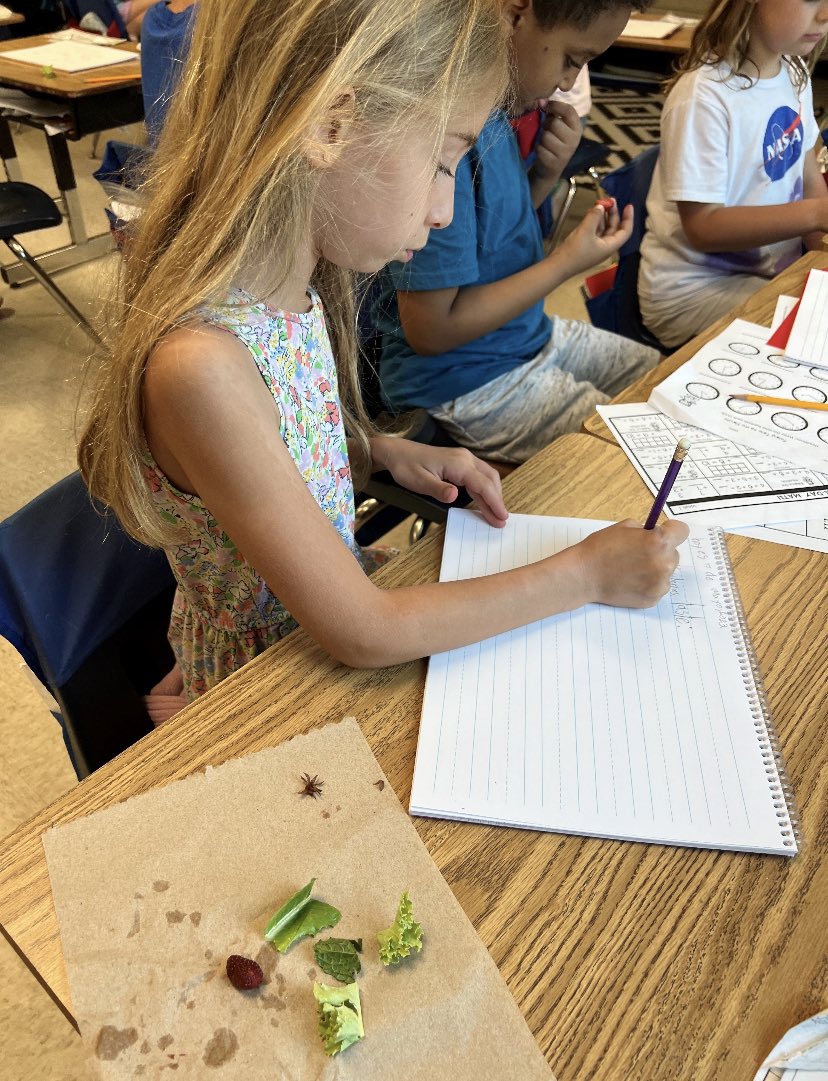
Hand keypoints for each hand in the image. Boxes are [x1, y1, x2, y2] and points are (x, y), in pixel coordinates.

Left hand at [370, 436, 507, 526]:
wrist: (397, 453)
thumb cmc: (406, 467)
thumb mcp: (419, 482)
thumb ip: (438, 490)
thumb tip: (455, 496)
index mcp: (458, 464)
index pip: (483, 485)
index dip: (494, 502)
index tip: (502, 517)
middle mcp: (465, 458)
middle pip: (490, 479)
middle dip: (497, 500)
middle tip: (501, 520)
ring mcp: (464, 458)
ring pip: (486, 477)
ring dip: (493, 494)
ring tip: (496, 513)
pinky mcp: (460, 461)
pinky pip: (478, 475)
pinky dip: (485, 489)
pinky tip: (484, 501)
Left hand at [530, 101, 581, 188]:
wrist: (550, 169)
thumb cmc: (553, 142)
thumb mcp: (559, 127)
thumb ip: (554, 114)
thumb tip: (541, 100)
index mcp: (577, 128)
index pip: (569, 110)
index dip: (555, 105)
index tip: (544, 104)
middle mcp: (574, 140)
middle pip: (554, 123)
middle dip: (546, 125)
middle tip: (547, 131)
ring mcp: (565, 153)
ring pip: (546, 136)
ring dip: (541, 138)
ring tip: (546, 144)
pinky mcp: (554, 163)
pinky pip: (540, 148)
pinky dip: (538, 149)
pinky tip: (543, 153)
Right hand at [556, 199, 633, 276]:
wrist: (559, 266)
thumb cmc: (575, 252)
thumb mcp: (585, 231)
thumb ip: (594, 216)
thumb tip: (601, 206)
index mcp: (610, 246)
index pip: (625, 231)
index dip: (628, 218)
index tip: (628, 206)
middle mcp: (605, 246)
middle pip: (614, 227)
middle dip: (613, 213)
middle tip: (610, 200)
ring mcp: (595, 245)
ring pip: (604, 227)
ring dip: (603, 215)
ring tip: (600, 203)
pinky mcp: (586, 244)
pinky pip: (594, 230)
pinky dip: (594, 220)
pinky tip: (591, 212)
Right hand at [572, 519, 689, 607]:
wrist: (584, 575)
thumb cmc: (600, 549)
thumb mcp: (624, 527)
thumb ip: (647, 531)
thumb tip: (657, 535)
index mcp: (659, 542)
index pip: (682, 531)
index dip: (672, 530)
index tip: (664, 532)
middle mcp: (664, 564)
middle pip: (674, 553)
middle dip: (661, 551)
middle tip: (639, 553)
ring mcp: (659, 584)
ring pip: (666, 572)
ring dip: (655, 568)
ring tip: (632, 569)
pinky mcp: (653, 599)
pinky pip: (658, 587)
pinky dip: (648, 584)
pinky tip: (631, 580)